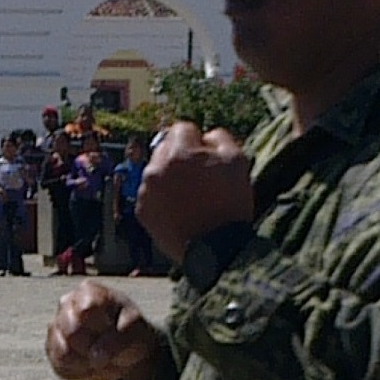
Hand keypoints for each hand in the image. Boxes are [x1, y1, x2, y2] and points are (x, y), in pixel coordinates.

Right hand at [45, 280, 162, 379]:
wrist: (126, 348)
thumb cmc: (129, 331)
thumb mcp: (135, 330)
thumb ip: (118, 340)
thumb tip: (95, 357)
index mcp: (87, 291)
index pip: (86, 311)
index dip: (102, 329)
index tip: (115, 330)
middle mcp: (65, 305)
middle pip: (72, 333)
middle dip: (95, 347)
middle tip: (110, 348)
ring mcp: (56, 327)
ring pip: (64, 354)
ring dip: (89, 363)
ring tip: (103, 358)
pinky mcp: (52, 351)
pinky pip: (62, 369)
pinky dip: (82, 373)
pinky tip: (93, 365)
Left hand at [135, 122, 253, 257]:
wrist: (216, 250)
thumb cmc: (230, 205)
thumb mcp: (238, 162)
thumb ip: (221, 138)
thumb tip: (207, 136)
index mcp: (179, 152)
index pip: (183, 128)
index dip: (198, 142)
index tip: (207, 158)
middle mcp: (156, 167)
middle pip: (165, 148)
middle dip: (180, 157)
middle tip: (198, 178)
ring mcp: (146, 191)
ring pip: (156, 171)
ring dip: (170, 177)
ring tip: (189, 198)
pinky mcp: (142, 211)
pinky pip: (151, 194)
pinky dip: (162, 199)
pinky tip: (179, 211)